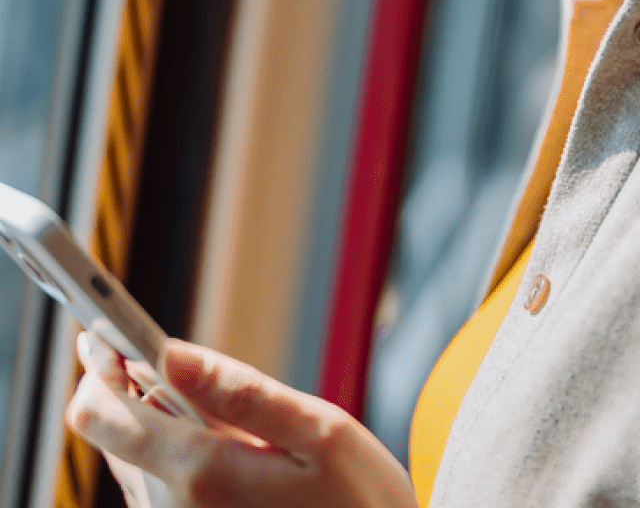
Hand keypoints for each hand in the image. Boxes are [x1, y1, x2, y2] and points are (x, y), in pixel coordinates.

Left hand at [67, 332, 417, 507]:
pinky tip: (215, 438)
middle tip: (155, 352)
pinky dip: (174, 451)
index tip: (110, 331)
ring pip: (135, 461)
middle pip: (113, 436)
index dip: (99, 367)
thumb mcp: (321, 432)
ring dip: (154, 419)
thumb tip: (170, 354)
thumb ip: (243, 393)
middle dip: (129, 387)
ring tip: (196, 396)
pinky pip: (160, 487)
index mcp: (200, 476)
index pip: (99, 416)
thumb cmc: (359, 500)